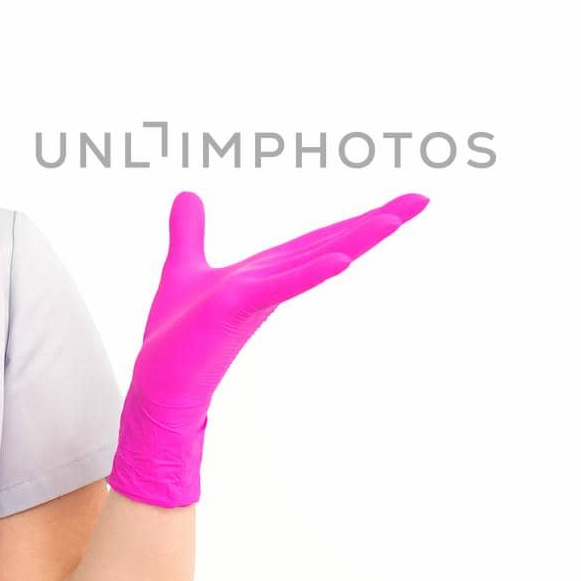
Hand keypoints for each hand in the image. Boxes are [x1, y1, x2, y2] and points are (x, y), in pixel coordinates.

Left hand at [105, 190, 429, 506]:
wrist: (157, 385)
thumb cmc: (175, 336)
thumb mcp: (185, 268)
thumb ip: (190, 233)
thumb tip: (187, 195)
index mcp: (269, 269)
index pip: (322, 237)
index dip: (361, 218)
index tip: (403, 202)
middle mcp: (274, 279)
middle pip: (334, 243)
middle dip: (378, 220)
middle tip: (422, 199)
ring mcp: (258, 294)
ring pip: (316, 259)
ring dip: (356, 239)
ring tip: (394, 218)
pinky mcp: (236, 307)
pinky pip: (282, 287)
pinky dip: (312, 273)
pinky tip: (342, 261)